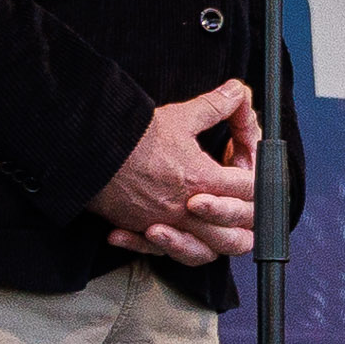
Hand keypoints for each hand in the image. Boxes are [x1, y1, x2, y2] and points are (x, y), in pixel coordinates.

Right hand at [90, 80, 258, 265]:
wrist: (86, 151)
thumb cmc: (132, 136)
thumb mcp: (180, 117)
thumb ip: (215, 106)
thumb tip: (237, 91)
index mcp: (204, 180)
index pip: (250, 191)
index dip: (258, 183)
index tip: (252, 176)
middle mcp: (188, 210)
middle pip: (237, 232)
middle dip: (245, 219)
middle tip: (243, 206)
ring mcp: (164, 224)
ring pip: (205, 252)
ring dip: (213, 243)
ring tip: (213, 230)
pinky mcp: (139, 229)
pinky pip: (161, 252)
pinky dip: (165, 248)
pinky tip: (164, 237)